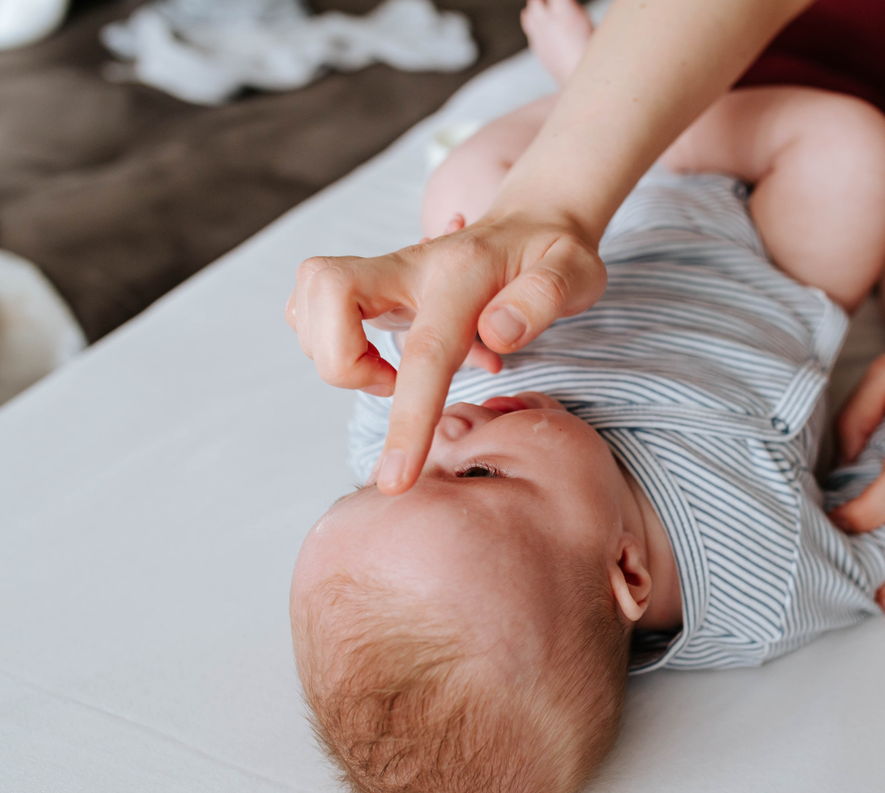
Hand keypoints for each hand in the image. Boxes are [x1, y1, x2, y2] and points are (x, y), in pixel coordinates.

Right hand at [285, 211, 606, 494]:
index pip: (424, 350)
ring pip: (308, 302)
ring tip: (394, 373)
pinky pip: (310, 308)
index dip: (406, 418)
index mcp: (462, 275)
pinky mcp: (367, 285)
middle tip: (392, 383)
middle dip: (340, 360)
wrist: (533, 222)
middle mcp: (409, 265)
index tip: (396, 479)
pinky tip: (377, 356)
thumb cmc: (557, 255)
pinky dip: (328, 343)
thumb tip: (497, 333)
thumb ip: (544, 297)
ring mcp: (383, 272)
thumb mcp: (576, 271)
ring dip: (336, 355)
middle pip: (326, 292)